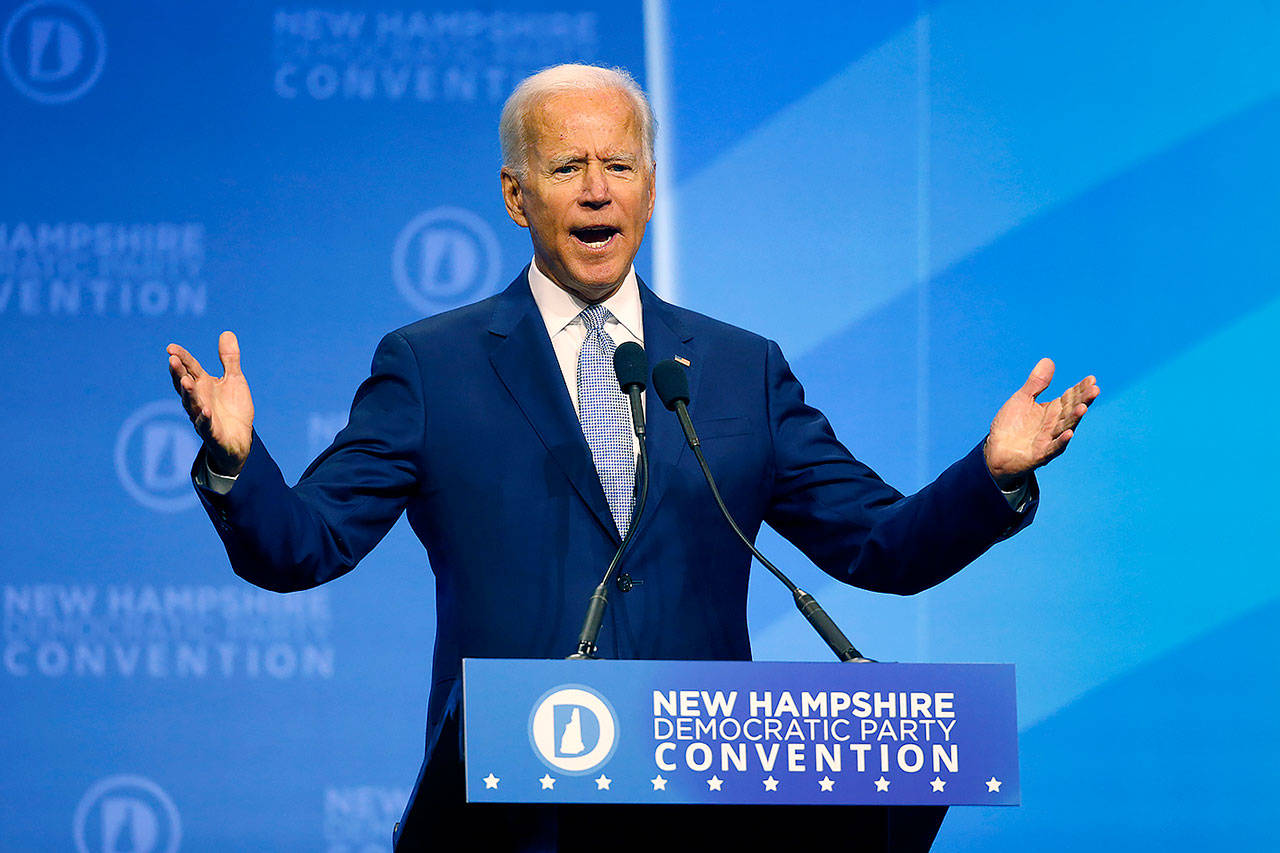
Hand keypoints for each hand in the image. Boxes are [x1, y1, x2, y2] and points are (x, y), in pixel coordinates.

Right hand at [166, 331, 254, 475]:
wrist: (240, 438)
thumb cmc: (232, 408)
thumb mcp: (234, 379)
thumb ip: (229, 359)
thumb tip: (227, 333)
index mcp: (202, 385)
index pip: (190, 368)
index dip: (181, 358)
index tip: (171, 347)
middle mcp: (198, 399)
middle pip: (185, 384)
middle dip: (178, 373)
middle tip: (172, 360)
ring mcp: (202, 415)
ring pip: (192, 404)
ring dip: (188, 393)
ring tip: (186, 381)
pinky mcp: (211, 432)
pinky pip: (206, 425)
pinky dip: (205, 418)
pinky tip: (206, 411)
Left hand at [984, 358, 1098, 486]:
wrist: (996, 451)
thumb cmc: (1011, 425)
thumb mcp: (1022, 399)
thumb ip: (1036, 383)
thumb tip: (1048, 360)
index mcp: (1052, 411)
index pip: (1070, 398)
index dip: (1080, 389)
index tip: (1092, 379)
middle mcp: (1055, 424)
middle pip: (1072, 410)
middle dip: (1083, 400)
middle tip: (1095, 389)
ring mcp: (1049, 440)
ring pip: (1065, 427)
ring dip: (1074, 418)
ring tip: (1083, 407)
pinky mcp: (1040, 454)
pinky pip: (1053, 448)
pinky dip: (1061, 441)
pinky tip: (1069, 433)